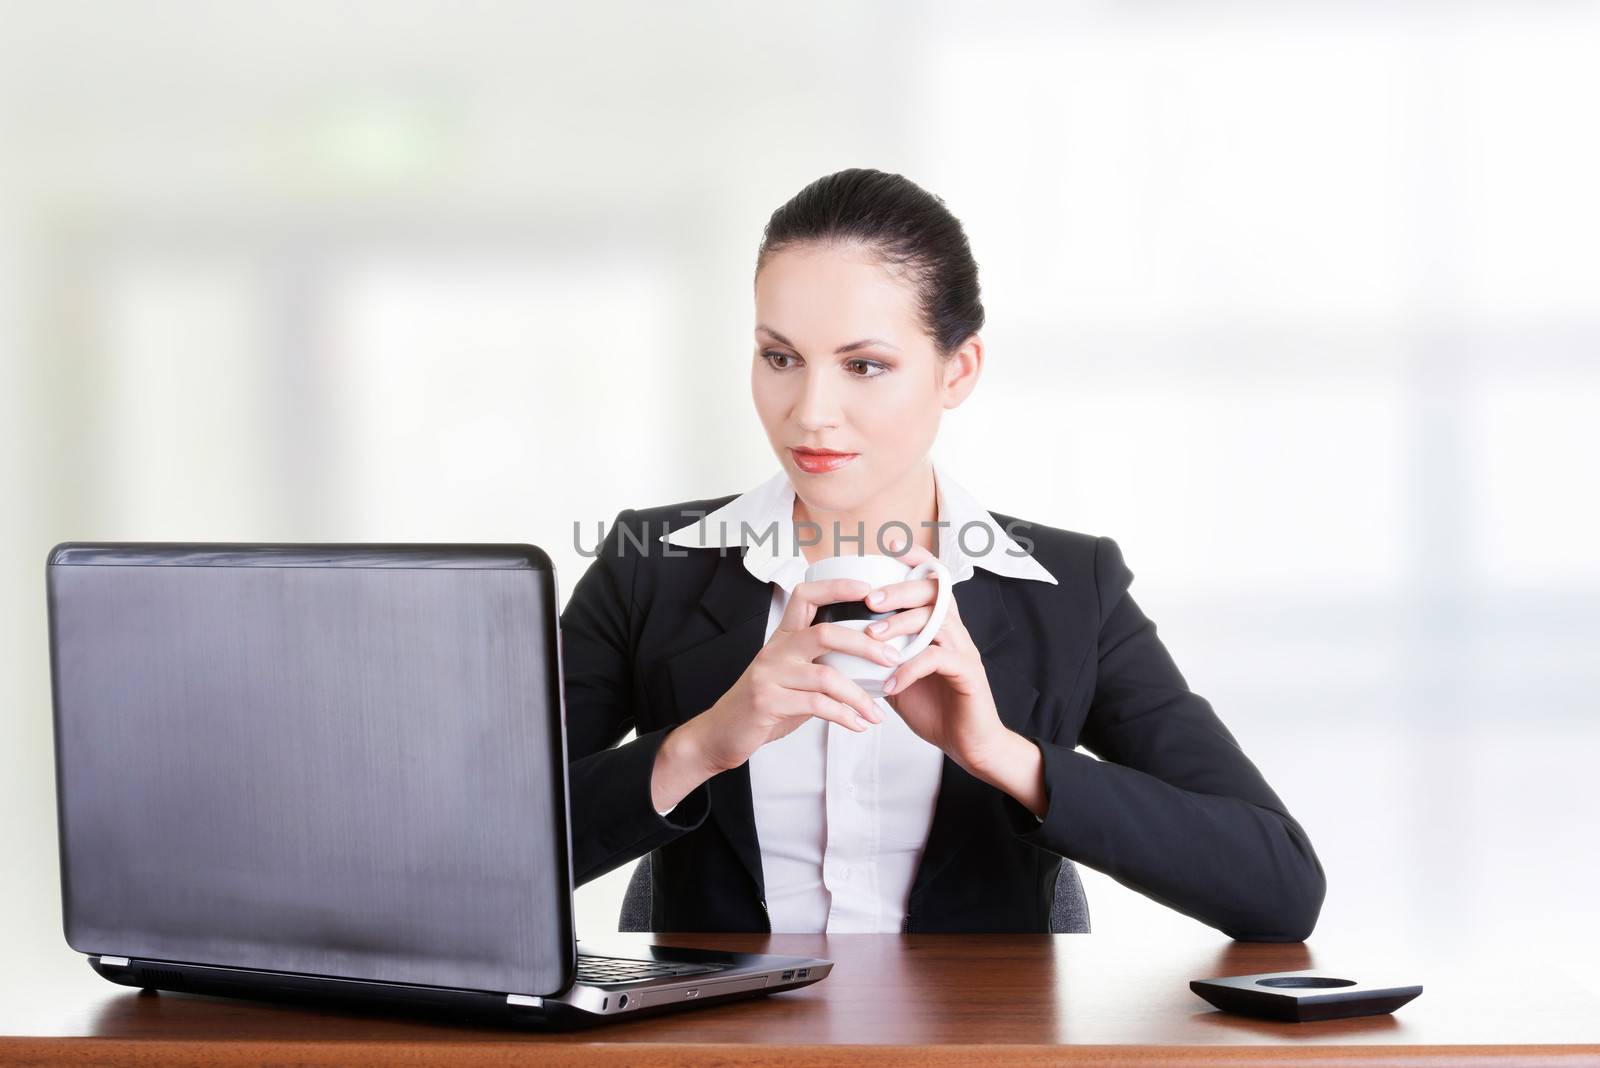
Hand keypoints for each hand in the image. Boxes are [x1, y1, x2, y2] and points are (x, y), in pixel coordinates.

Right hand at [652, 576, 901, 810]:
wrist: (720, 733)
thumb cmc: (762, 704)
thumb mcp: (789, 677)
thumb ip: (819, 665)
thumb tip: (866, 662)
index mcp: (782, 638)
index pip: (806, 595)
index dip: (838, 587)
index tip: (869, 590)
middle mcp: (775, 651)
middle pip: (825, 633)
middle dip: (865, 645)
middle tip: (892, 659)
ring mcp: (770, 676)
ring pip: (826, 676)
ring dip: (858, 696)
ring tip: (876, 713)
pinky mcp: (767, 702)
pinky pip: (816, 706)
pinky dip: (843, 716)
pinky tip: (857, 725)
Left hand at [867, 534, 1011, 776]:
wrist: (969, 744)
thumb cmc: (936, 707)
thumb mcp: (901, 674)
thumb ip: (883, 653)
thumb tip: (844, 640)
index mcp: (940, 625)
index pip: (933, 580)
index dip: (915, 560)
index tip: (888, 546)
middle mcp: (956, 631)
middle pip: (935, 592)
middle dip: (900, 590)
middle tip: (870, 598)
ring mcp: (964, 651)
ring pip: (936, 621)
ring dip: (900, 626)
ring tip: (871, 637)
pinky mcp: (968, 674)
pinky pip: (937, 660)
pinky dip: (908, 669)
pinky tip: (888, 683)